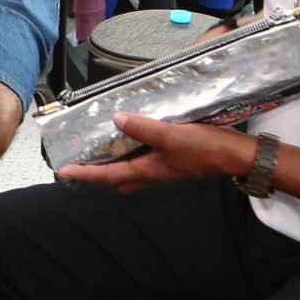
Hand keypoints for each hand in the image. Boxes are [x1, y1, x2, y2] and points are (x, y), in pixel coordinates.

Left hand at [58, 113, 254, 191]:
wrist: (235, 156)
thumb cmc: (205, 148)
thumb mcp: (171, 135)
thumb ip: (143, 128)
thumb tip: (117, 119)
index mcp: (147, 171)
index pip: (107, 175)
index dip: (85, 173)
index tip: (64, 171)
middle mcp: (151, 175)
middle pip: (115, 180)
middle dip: (95, 175)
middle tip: (78, 166)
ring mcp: (162, 171)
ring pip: (128, 174)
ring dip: (111, 168)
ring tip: (97, 155)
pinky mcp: (171, 164)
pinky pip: (141, 166)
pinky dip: (128, 159)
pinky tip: (130, 144)